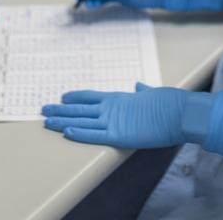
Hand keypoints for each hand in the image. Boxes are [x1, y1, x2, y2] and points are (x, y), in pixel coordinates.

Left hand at [43, 83, 190, 147]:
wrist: (179, 112)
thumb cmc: (169, 103)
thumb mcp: (152, 94)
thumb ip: (143, 92)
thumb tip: (139, 86)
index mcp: (119, 98)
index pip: (90, 96)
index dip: (75, 97)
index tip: (61, 97)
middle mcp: (112, 108)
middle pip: (80, 108)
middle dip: (60, 110)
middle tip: (44, 109)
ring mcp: (114, 121)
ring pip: (81, 121)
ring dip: (62, 121)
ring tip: (46, 121)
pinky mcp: (119, 135)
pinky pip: (94, 135)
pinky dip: (79, 133)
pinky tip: (65, 132)